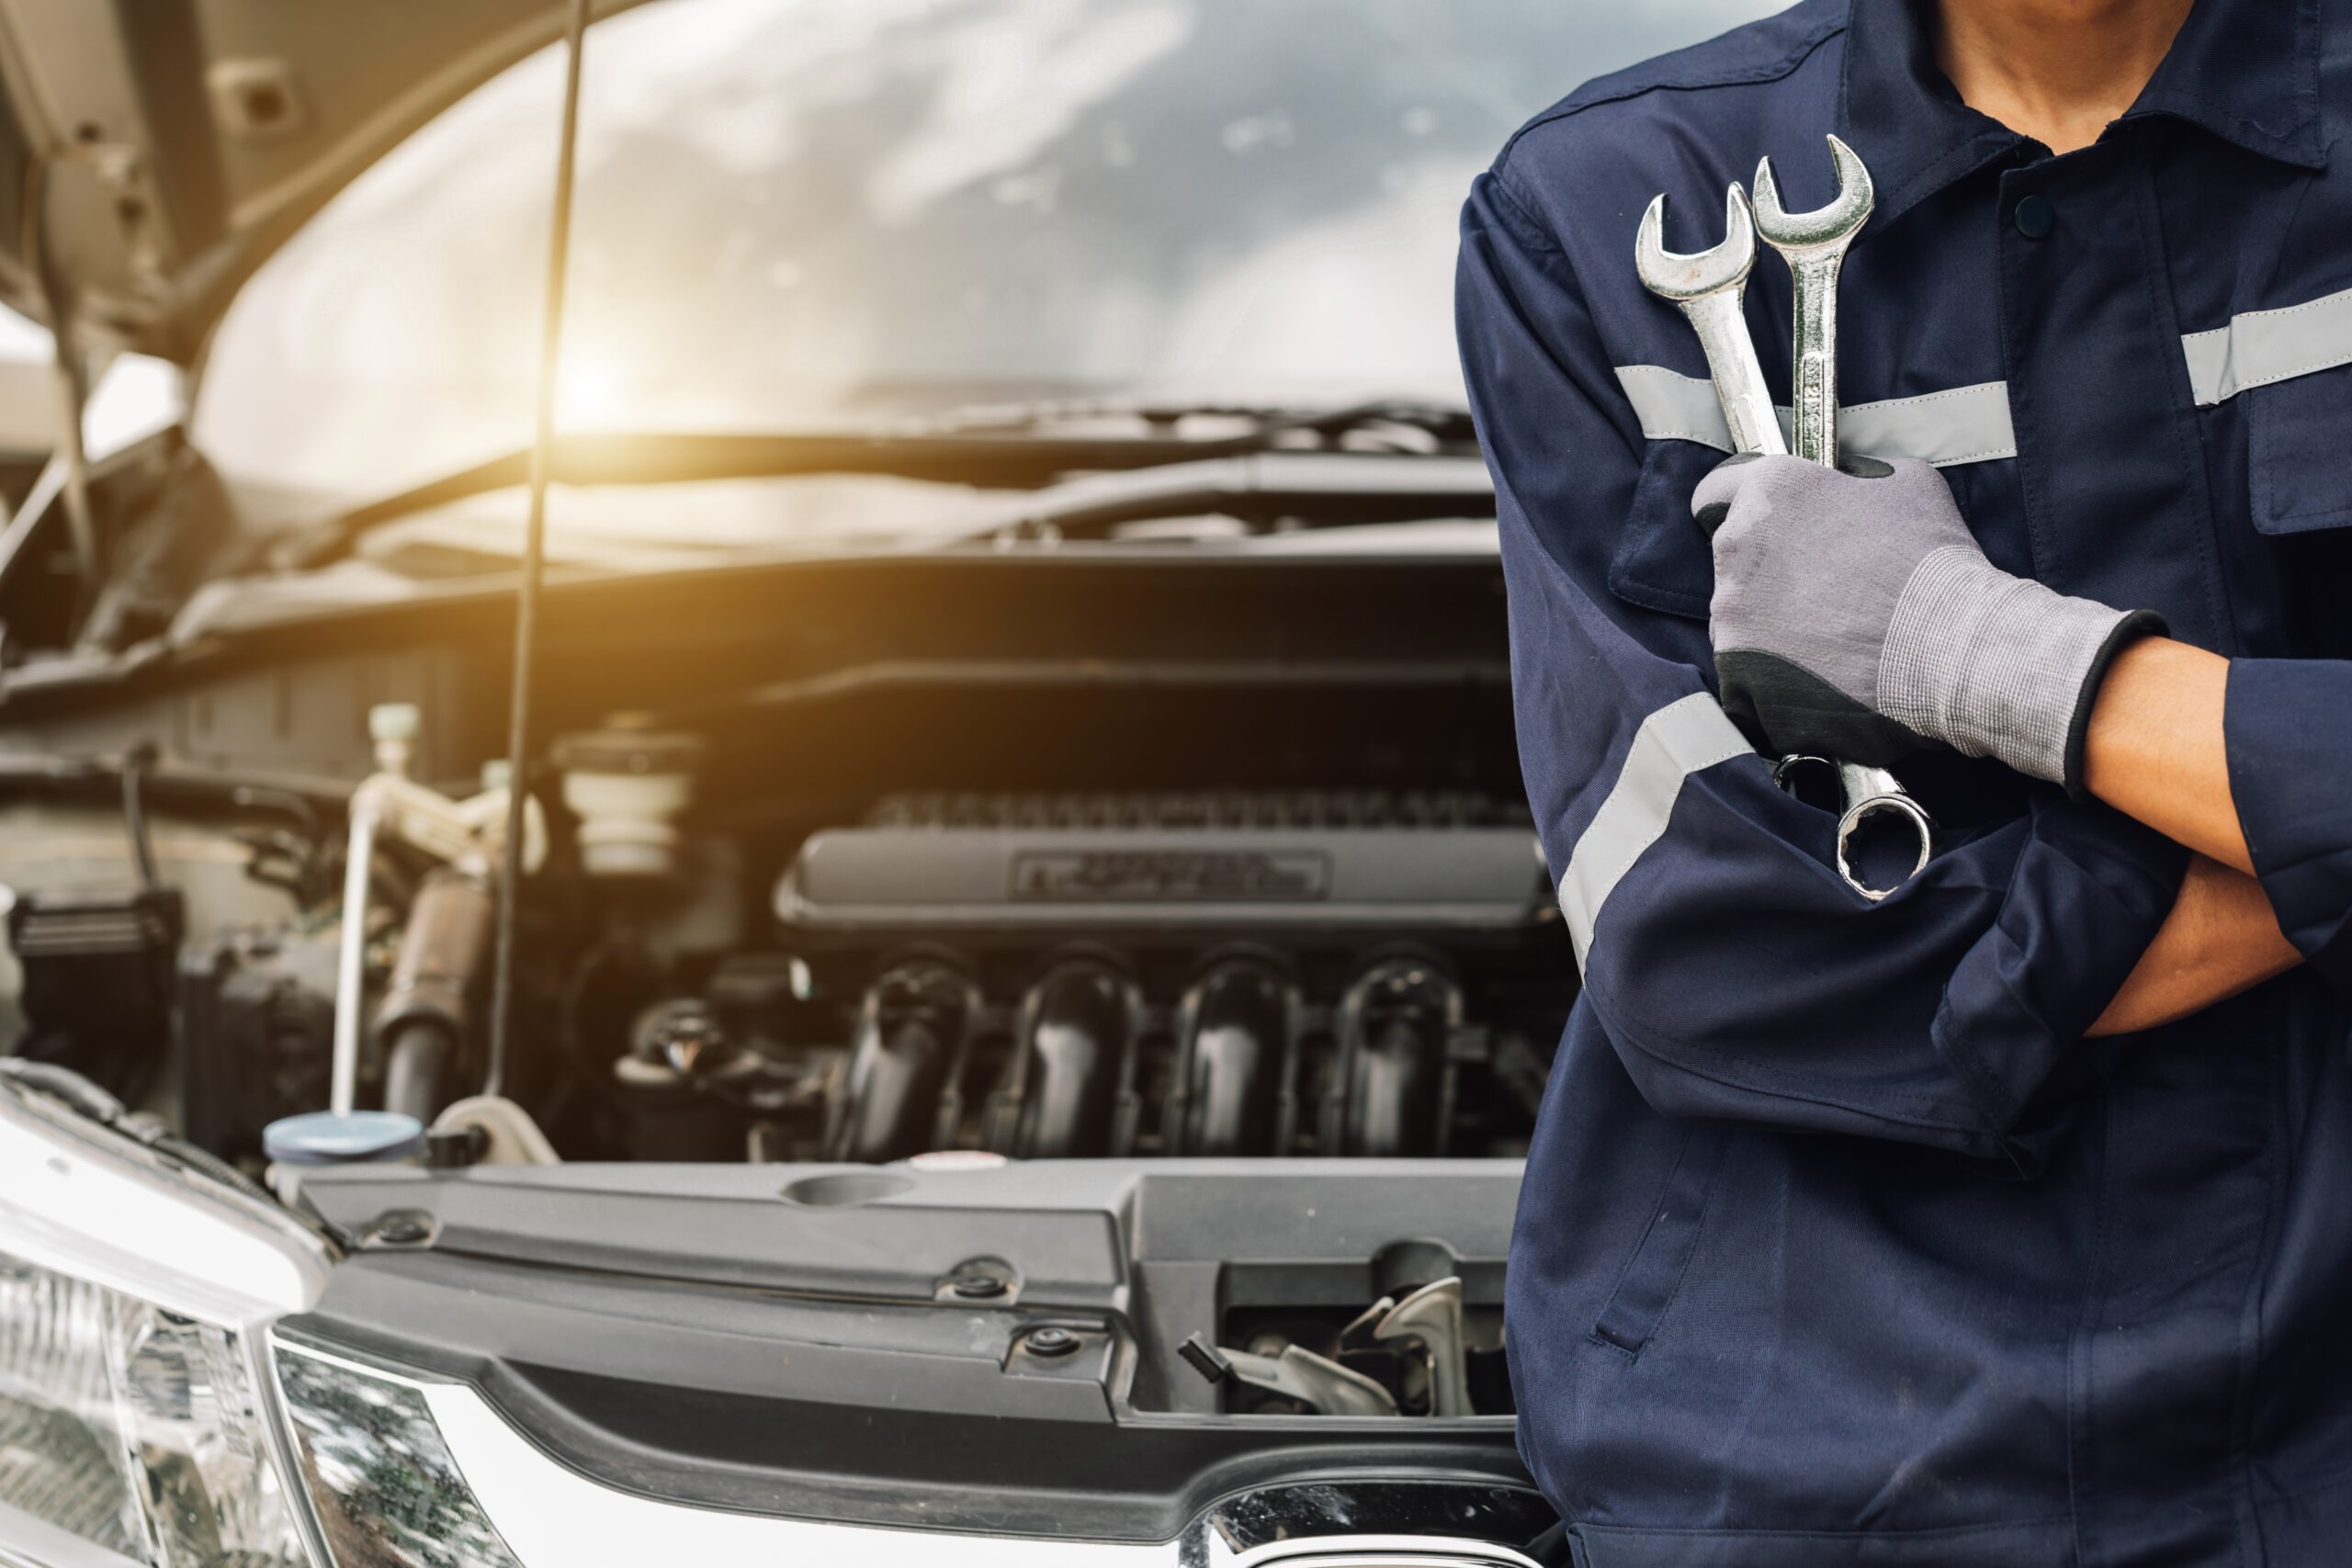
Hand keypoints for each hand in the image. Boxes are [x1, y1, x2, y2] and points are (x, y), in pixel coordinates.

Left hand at [1693, 454, 2162, 792]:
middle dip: (1770, 574)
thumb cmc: (1932, 562)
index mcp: (1769, 493)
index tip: (1762, 526)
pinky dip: (1773, 678)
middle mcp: (1736, 550)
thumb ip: (1855, 478)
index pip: (1718, 490)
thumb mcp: (1905, 483)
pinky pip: (1744, 673)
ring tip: (1833, 642)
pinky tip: (1821, 677)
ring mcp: (1732, 616)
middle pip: (1734, 561)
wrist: (1950, 648)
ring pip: (1739, 619)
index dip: (1741, 506)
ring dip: (1772, 627)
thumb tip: (1846, 484)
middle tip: (1825, 595)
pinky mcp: (1738, 672)